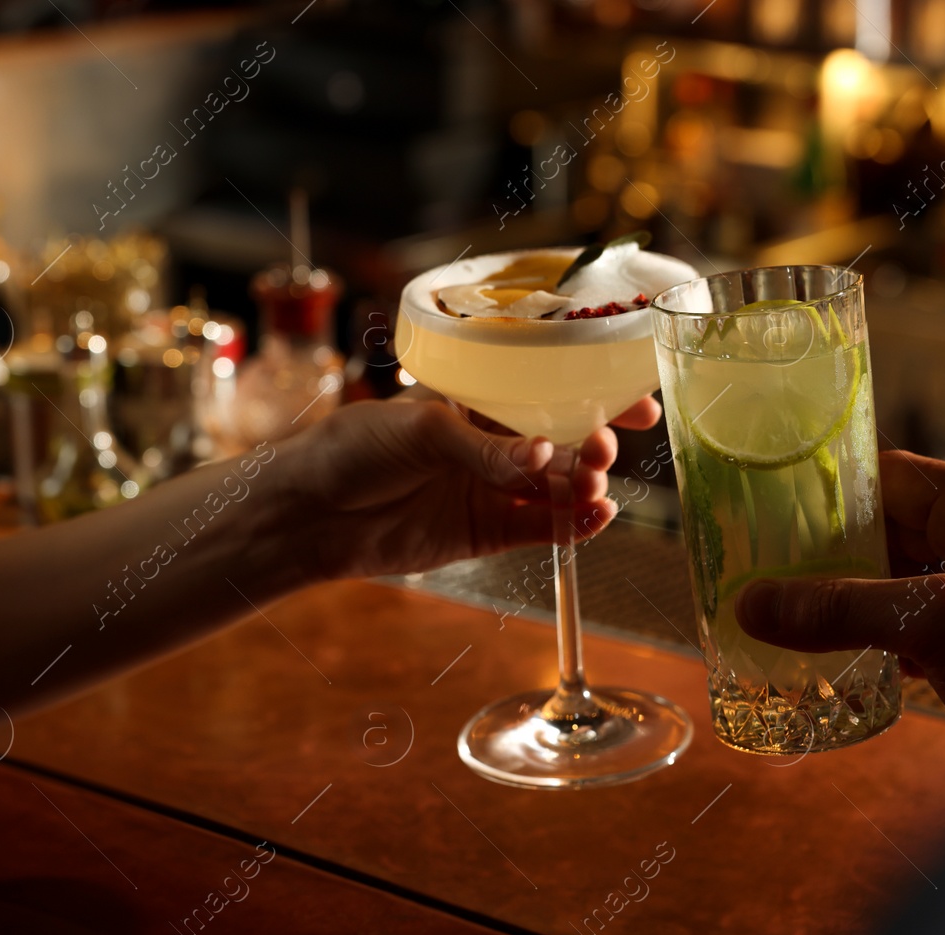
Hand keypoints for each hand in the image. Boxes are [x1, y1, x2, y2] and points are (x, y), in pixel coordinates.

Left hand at [276, 394, 661, 579]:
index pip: (549, 393)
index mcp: (478, 400)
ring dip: (585, 486)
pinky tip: (594, 520)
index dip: (594, 396)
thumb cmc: (352, 448)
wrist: (310, 513)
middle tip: (604, 449)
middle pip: (564, 442)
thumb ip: (486, 447)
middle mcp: (492, 443)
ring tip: (594, 487)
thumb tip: (545, 454)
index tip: (634, 405)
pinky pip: (541, 529)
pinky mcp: (487, 532)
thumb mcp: (421, 430)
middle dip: (594, 444)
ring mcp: (492, 488)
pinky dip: (572, 527)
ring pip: (557, 487)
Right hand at [735, 451, 944, 767]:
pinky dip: (874, 642)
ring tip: (772, 625)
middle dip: (818, 556)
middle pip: (882, 529)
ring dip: (842, 605)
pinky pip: (915, 625)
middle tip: (747, 579)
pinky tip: (832, 668)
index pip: (887, 474)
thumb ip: (851, 611)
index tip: (754, 513)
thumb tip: (754, 603)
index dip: (821, 492)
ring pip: (894, 581)